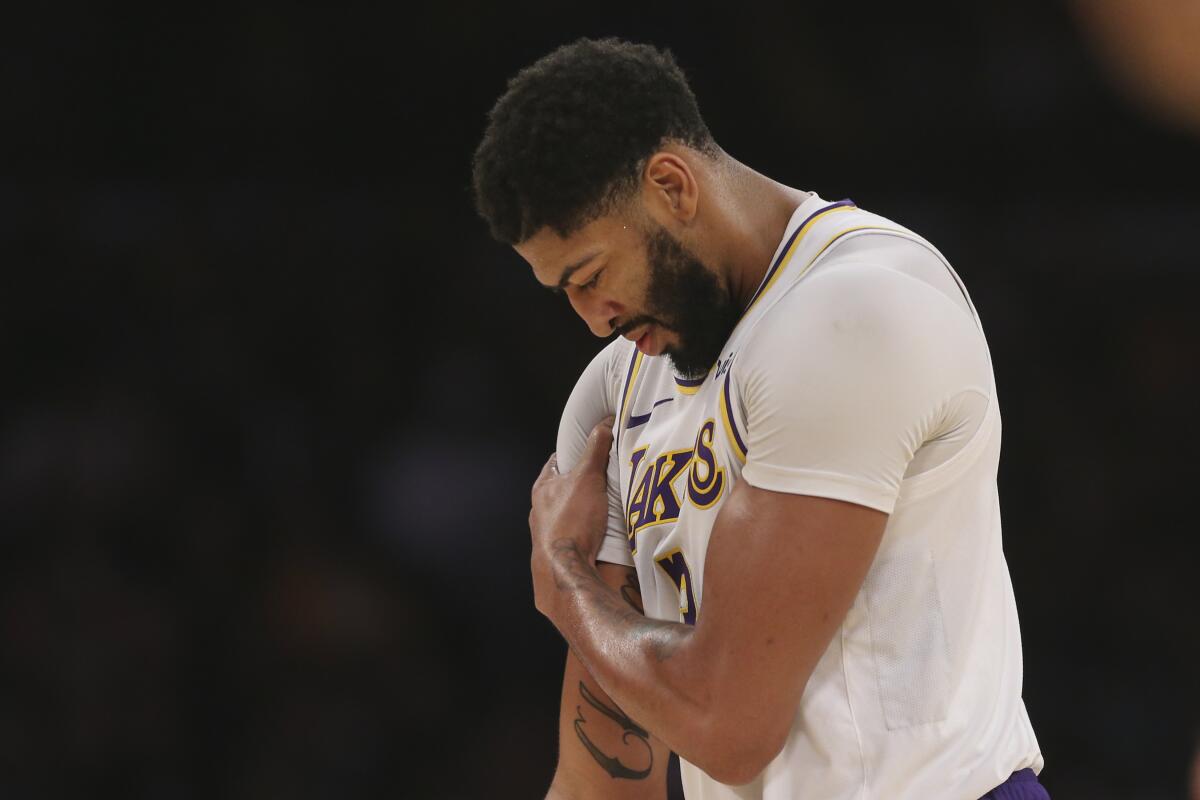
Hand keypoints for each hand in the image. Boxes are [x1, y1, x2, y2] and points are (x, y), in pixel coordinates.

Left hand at [529, 417, 614, 616]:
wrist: (565, 569)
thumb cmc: (571, 521)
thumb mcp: (587, 477)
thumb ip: (596, 449)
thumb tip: (605, 422)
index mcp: (543, 487)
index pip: (558, 461)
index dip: (576, 453)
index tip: (593, 449)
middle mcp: (541, 509)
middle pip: (566, 487)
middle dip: (585, 483)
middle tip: (608, 478)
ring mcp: (549, 532)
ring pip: (571, 513)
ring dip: (588, 510)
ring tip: (610, 506)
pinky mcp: (560, 551)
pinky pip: (577, 534)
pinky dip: (589, 530)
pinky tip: (602, 533)